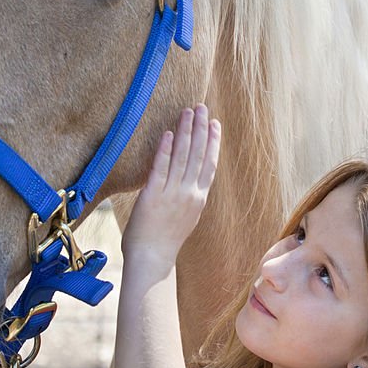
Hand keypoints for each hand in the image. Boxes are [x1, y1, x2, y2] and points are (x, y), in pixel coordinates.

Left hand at [121, 105, 220, 264]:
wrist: (152, 259)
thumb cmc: (164, 241)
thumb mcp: (185, 217)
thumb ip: (188, 197)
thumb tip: (188, 182)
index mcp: (198, 198)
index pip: (209, 164)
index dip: (212, 142)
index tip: (215, 123)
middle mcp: (189, 193)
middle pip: (198, 155)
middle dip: (201, 129)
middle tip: (202, 107)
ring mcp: (172, 194)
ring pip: (182, 157)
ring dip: (185, 132)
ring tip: (187, 112)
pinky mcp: (153, 196)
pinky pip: (160, 168)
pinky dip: (165, 150)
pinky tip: (168, 133)